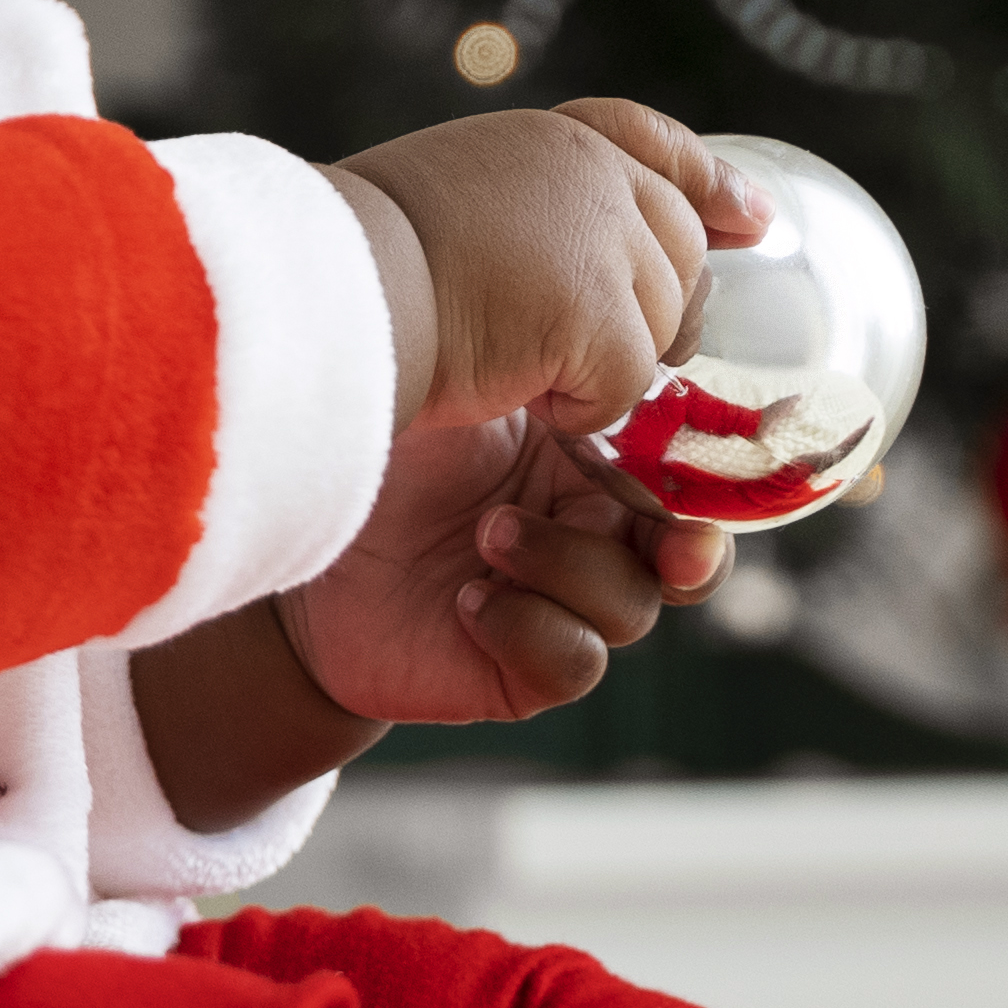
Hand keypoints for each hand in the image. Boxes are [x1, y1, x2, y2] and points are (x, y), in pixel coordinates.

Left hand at [276, 413, 732, 729]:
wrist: (298, 533)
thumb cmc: (383, 447)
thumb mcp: (463, 390)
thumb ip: (544, 372)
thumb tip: (614, 339)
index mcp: (591, 466)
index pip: (681, 481)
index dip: (709, 484)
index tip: (703, 477)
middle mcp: (587, 537)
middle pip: (685, 557)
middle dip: (689, 551)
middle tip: (672, 545)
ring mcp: (558, 606)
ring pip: (629, 607)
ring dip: (567, 566)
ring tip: (488, 533)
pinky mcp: (520, 668)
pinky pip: (572, 661)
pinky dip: (529, 626)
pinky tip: (465, 598)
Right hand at [328, 101, 743, 435]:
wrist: (332, 289)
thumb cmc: (360, 258)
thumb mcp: (457, 195)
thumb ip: (533, 206)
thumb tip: (593, 252)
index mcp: (553, 141)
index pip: (654, 143)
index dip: (710, 181)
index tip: (750, 217)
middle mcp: (594, 178)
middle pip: (678, 250)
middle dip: (652, 307)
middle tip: (586, 349)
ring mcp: (604, 245)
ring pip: (659, 326)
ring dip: (602, 362)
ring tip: (520, 365)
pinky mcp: (601, 318)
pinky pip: (627, 387)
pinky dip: (578, 408)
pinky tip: (515, 392)